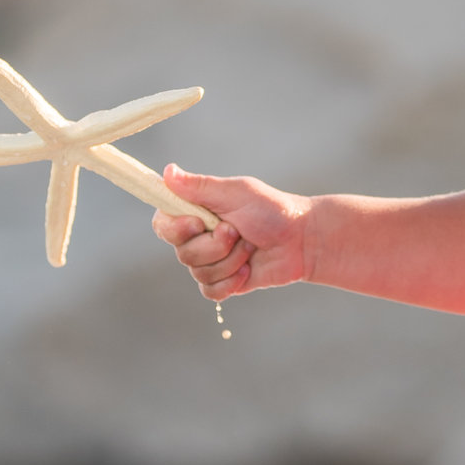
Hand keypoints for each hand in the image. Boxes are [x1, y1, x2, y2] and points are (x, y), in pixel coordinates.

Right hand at [152, 167, 313, 304]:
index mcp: (195, 211)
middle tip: (238, 231)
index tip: (199, 223)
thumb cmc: (272, 210)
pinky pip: (210, 292)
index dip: (176, 229)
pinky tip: (247, 270)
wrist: (302, 240)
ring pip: (199, 273)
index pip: (162, 224)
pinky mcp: (224, 282)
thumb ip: (199, 186)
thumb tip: (167, 171)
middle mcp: (198, 237)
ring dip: (230, 260)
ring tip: (250, 247)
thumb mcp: (235, 193)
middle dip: (215, 245)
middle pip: (182, 253)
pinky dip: (231, 281)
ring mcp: (210, 260)